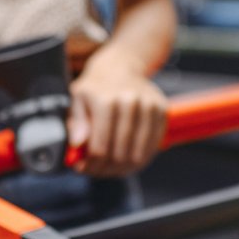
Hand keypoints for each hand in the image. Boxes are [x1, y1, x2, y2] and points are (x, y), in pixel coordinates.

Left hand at [66, 52, 166, 176]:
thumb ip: (76, 124)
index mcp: (105, 100)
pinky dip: (139, 160)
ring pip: (137, 155)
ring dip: (122, 168)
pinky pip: (152, 147)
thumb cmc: (95, 89)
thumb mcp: (77, 101)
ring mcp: (149, 106)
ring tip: (110, 168)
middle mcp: (130, 102)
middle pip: (119, 154)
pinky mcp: (162, 111)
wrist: (120, 68)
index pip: (100, 147)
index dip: (91, 165)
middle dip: (105, 169)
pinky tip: (126, 160)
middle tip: (96, 171)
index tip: (83, 169)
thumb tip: (78, 145)